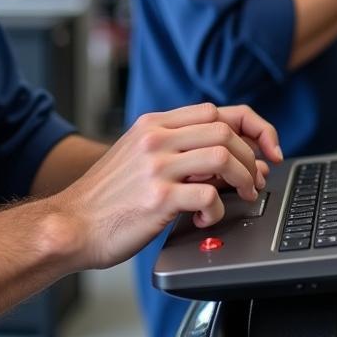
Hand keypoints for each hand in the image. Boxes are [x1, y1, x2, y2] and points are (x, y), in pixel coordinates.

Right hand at [47, 102, 281, 269]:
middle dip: (251, 156)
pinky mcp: (157, 197)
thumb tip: (230, 158)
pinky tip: (205, 218)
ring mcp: (156, 166)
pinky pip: (208, 195)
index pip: (217, 111)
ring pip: (223, 155)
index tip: (265, 148)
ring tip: (241, 197)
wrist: (71, 225)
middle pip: (225, 130)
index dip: (251, 127)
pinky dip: (217, 209)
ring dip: (243, 179)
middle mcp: (157, 138)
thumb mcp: (139, 156)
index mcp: (155, 123)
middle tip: (255, 181)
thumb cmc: (108, 198)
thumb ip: (178, 149)